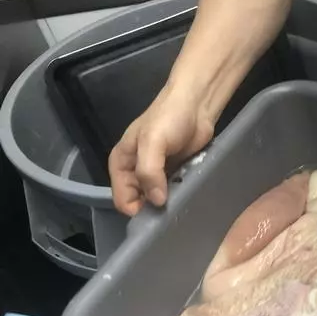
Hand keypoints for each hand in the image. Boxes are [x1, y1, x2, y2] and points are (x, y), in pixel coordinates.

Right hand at [109, 86, 215, 215]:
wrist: (195, 105)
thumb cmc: (169, 119)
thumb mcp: (152, 142)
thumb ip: (149, 172)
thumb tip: (157, 202)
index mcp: (120, 164)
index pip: (121, 199)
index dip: (137, 208)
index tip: (157, 210)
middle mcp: (135, 172)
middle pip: (140, 202)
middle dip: (154, 207)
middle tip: (172, 208)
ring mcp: (156, 174)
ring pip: (157, 199)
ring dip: (168, 202)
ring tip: (182, 201)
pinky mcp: (175, 173)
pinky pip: (173, 192)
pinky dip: (179, 194)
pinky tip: (189, 194)